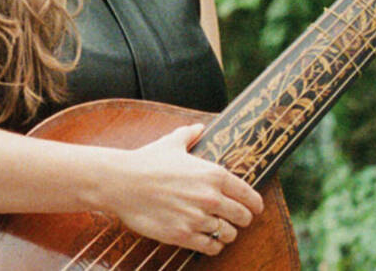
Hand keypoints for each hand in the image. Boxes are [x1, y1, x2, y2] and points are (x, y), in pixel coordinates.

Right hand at [89, 123, 263, 255]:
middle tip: (234, 220)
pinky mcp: (183, 235)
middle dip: (241, 220)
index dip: (255, 205)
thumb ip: (189, 135)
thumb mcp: (171, 143)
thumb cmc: (146, 161)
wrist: (120, 181)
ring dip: (226, 234)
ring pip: (228, 234)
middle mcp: (211, 198)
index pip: (250, 196)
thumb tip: (199, 127)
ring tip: (219, 231)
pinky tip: (207, 241)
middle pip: (243, 218)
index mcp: (214, 174)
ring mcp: (198, 218)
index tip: (254, 209)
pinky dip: (213, 246)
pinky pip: (211, 247)